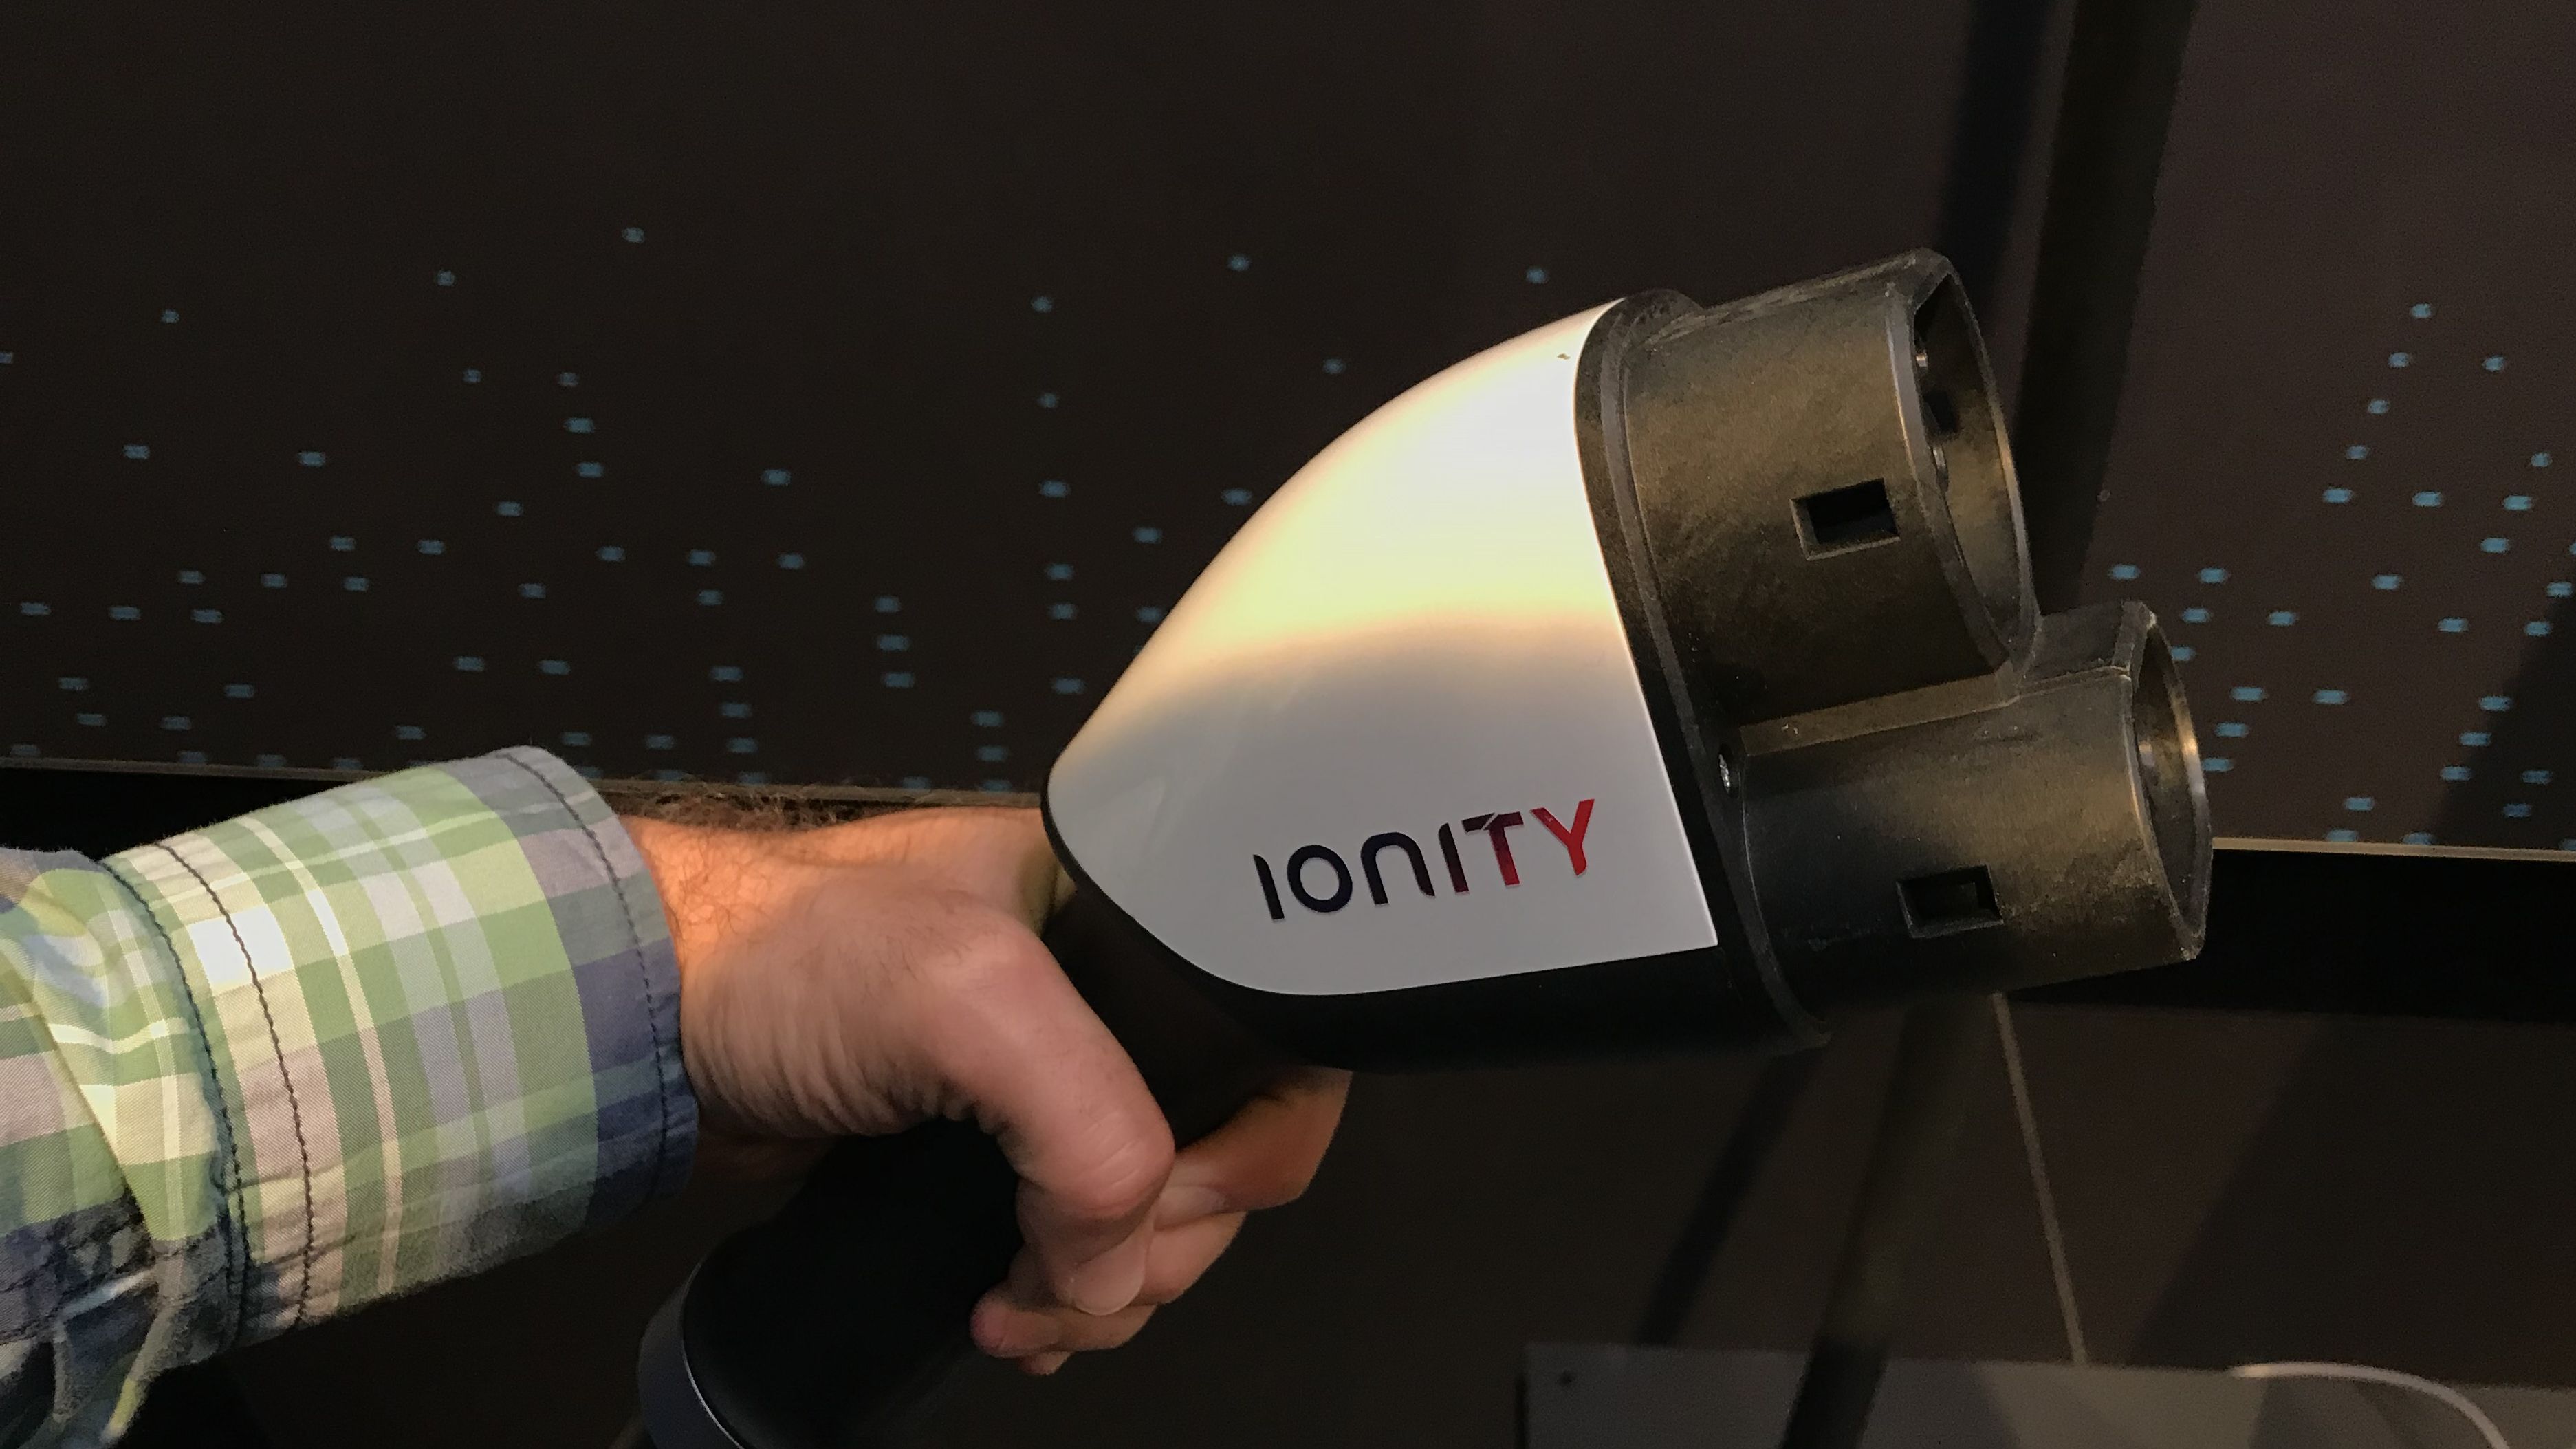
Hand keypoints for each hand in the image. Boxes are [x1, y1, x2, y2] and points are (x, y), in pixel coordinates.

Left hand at [623, 805, 1349, 1374]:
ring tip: (1029, 1304)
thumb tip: (1119, 1262)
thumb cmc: (782, 953)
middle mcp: (1108, 987)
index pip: (1270, 1040)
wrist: (650, 1018)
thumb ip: (1090, 1127)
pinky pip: (1080, 1236)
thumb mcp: (972, 1000)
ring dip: (1108, 1285)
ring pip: (1153, 1211)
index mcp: (1134, 909)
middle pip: (1222, 1148)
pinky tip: (1023, 1309)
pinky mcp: (993, 1144)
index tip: (1174, 1202)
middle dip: (1161, 1240)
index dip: (1248, 1144)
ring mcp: (1051, 1073)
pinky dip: (1067, 1290)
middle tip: (1082, 1272)